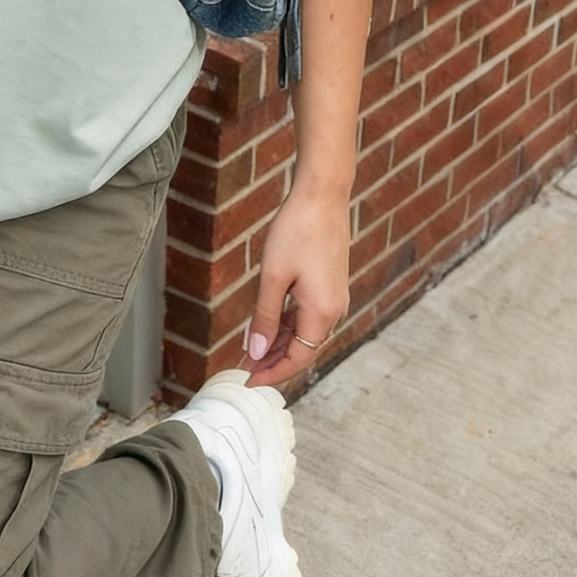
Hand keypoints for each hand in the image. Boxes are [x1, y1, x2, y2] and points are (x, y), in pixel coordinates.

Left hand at [243, 186, 350, 389]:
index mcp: (322, 313)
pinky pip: (308, 316)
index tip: (247, 381)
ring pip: (304, 333)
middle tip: (242, 368)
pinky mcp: (329, 285)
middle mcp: (334, 310)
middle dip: (272, 361)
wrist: (322, 195)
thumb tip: (256, 353)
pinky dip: (287, 325)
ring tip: (250, 351)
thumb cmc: (296, 231)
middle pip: (302, 349)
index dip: (272, 373)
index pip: (297, 359)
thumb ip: (264, 317)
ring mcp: (334, 298)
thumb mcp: (273, 276)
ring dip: (278, 343)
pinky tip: (267, 326)